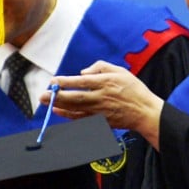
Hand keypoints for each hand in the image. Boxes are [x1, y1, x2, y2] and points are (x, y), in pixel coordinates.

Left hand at [45, 61, 164, 149]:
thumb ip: (100, 67)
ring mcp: (101, 112)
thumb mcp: (120, 71)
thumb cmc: (133, 89)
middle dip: (57, 97)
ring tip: (47, 103)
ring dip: (60, 107)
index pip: (81, 82)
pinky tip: (60, 111)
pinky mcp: (101, 121)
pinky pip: (82, 119)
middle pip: (75, 98)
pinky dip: (69, 116)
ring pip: (76, 110)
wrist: (144, 112)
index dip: (66, 82)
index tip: (53, 81)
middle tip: (43, 95)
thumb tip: (82, 72)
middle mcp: (101, 98)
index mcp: (106, 83)